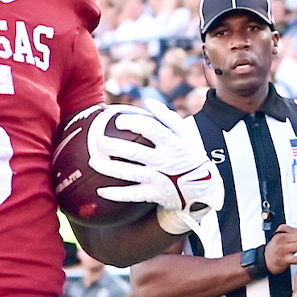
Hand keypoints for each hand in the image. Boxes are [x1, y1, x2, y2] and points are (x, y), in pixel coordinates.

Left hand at [90, 110, 222, 233]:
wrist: (204, 188)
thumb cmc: (189, 155)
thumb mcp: (186, 135)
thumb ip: (168, 118)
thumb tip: (149, 102)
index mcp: (173, 143)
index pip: (152, 129)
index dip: (133, 123)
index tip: (119, 121)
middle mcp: (165, 161)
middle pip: (135, 152)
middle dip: (114, 145)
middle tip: (99, 140)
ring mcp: (160, 179)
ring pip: (130, 173)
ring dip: (109, 168)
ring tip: (92, 162)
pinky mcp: (155, 194)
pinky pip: (133, 195)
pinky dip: (116, 194)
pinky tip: (100, 191)